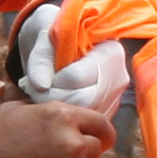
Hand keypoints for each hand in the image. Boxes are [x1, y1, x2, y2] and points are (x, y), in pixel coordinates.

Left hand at [16, 1, 132, 114]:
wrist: (61, 42)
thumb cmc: (54, 33)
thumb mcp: (43, 36)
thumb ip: (40, 59)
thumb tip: (41, 85)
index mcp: (110, 52)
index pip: (76, 78)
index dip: (53, 80)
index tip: (42, 73)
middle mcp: (118, 77)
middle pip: (82, 101)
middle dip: (54, 97)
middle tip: (37, 88)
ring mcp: (114, 97)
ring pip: (82, 115)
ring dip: (58, 107)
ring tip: (45, 92)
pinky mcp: (105, 111)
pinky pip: (83, 124)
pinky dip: (65, 116)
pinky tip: (55, 101)